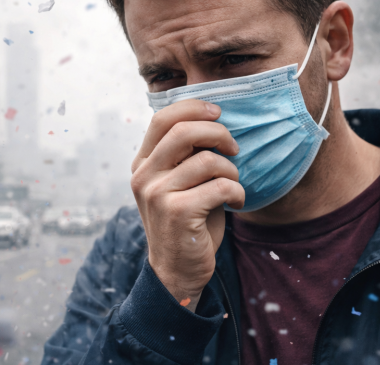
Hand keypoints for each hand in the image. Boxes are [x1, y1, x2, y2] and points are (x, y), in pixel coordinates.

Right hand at [131, 100, 243, 311]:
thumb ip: (186, 155)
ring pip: (207, 160)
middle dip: (218, 133)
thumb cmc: (187, 221)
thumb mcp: (179, 182)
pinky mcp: (177, 212)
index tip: (218, 113)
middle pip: (183, 131)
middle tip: (234, 148)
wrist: (177, 270)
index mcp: (142, 163)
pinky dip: (237, 191)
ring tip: (233, 185)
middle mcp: (143, 176)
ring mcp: (157, 194)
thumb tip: (213, 120)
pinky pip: (220, 186)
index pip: (162, 118)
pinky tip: (236, 202)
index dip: (193, 108)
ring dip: (231, 170)